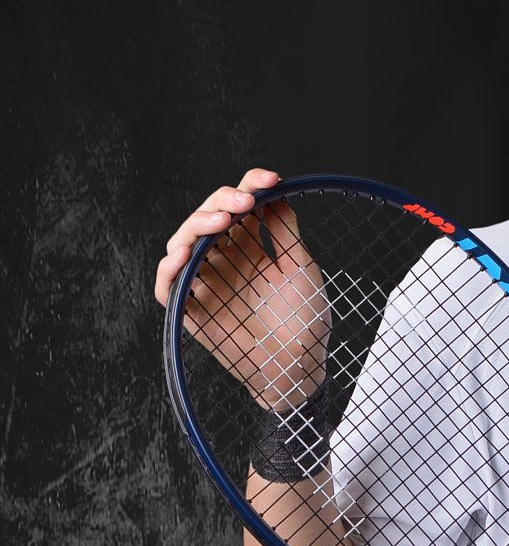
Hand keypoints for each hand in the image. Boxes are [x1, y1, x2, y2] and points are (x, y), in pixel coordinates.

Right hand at [154, 169, 327, 408]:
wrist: (300, 365)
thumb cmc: (305, 322)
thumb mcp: (301, 269)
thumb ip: (285, 232)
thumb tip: (277, 192)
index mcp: (251, 247)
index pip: (239, 205)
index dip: (249, 185)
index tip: (270, 180)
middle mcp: (225, 259)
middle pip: (208, 216)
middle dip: (222, 200)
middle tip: (243, 201)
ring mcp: (206, 282)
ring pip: (183, 243)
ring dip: (197, 225)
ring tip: (220, 222)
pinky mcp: (191, 310)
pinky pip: (167, 286)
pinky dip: (169, 269)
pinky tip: (185, 256)